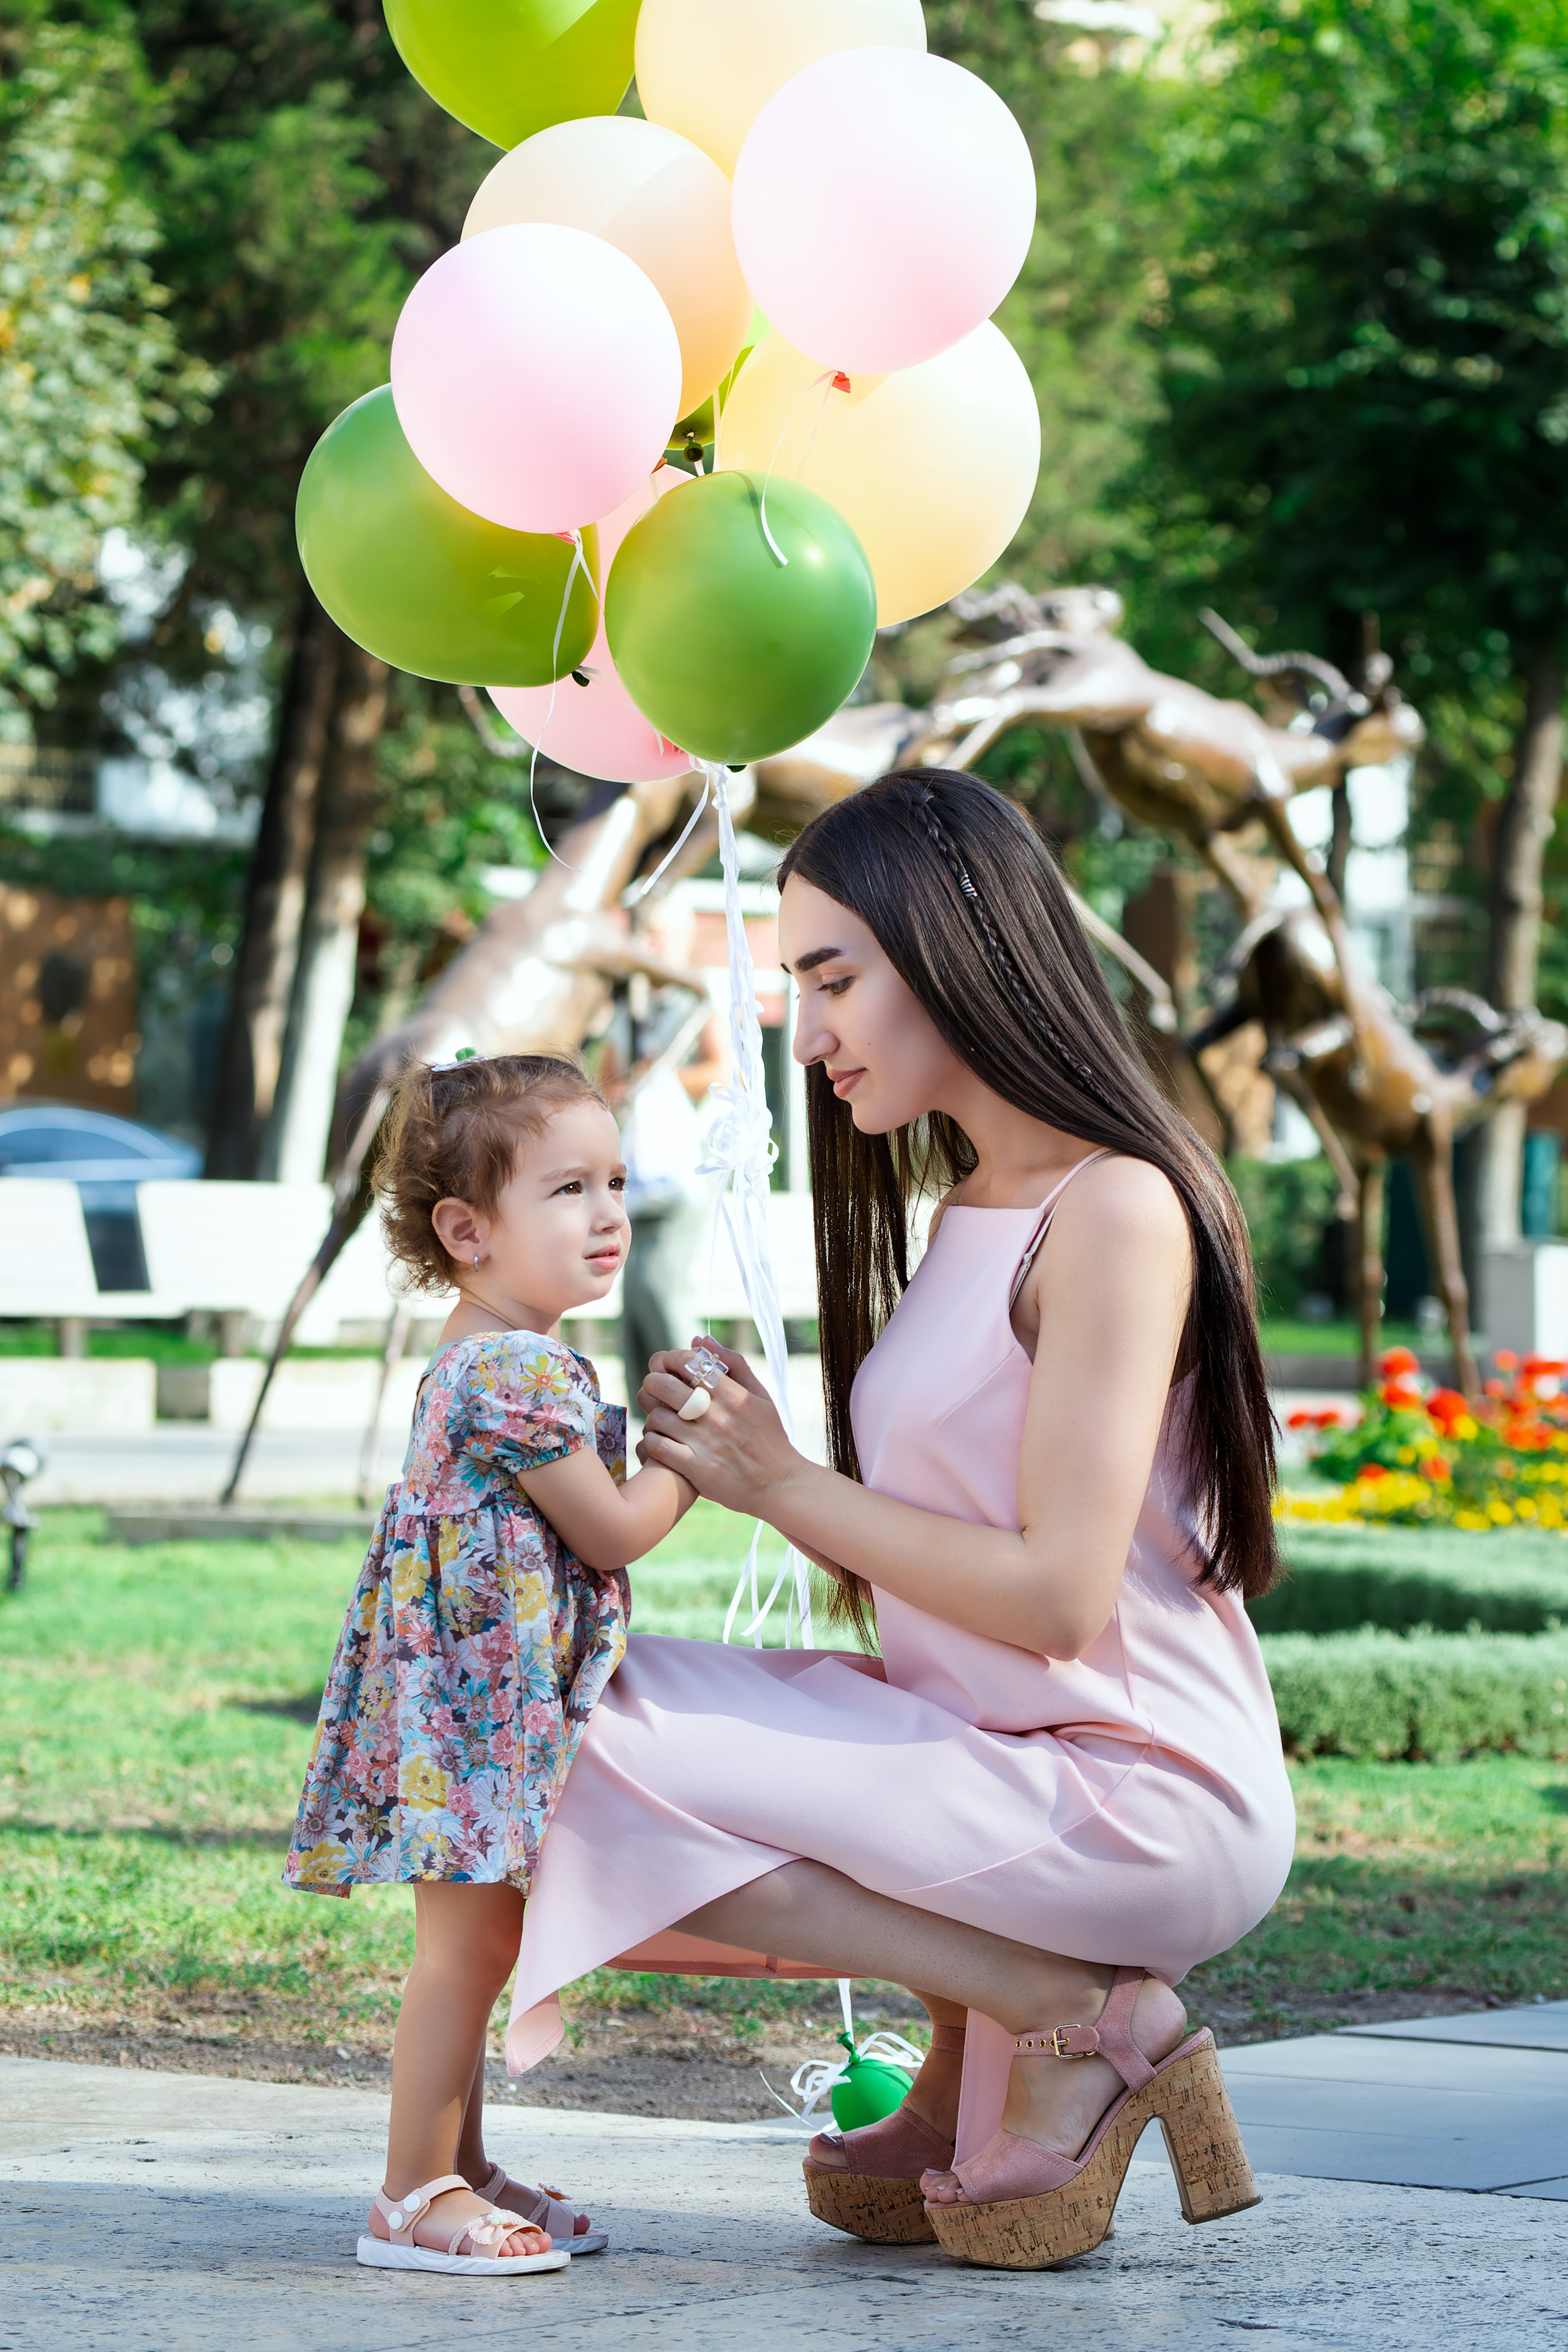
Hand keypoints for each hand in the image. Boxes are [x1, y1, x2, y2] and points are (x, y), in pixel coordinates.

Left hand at [637, 1337, 801, 1514]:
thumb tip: (701, 1339)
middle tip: (653, 1388)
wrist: (780, 1486)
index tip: (666, 1365)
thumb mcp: (760, 1396)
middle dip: (652, 1382)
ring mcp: (705, 1444)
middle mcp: (717, 1416)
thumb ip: (734, 1364)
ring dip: (651, 1414)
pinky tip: (658, 1439)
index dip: (669, 1359)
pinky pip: (657, 1447)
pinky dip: (650, 1440)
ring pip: (657, 1416)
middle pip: (664, 1386)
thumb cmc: (769, 1438)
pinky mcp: (696, 1470)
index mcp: (733, 1395)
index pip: (689, 1363)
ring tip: (658, 1417)